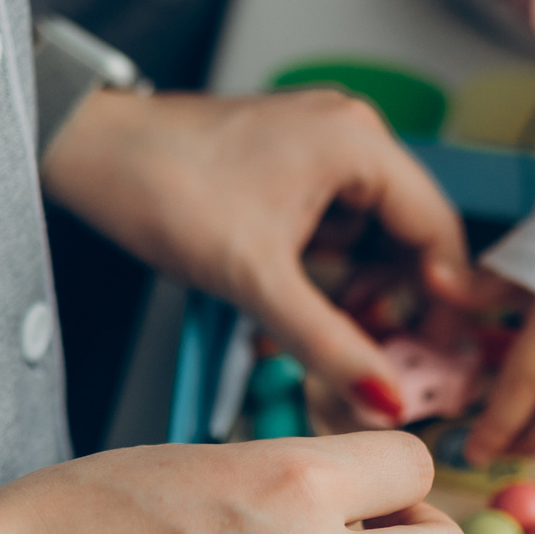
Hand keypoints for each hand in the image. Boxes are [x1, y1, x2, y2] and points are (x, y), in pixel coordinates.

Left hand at [42, 87, 479, 425]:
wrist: (90, 153)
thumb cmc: (164, 188)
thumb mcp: (257, 281)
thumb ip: (330, 344)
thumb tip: (385, 400)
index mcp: (359, 142)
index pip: (436, 230)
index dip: (444, 299)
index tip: (436, 353)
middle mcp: (349, 133)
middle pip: (405, 236)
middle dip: (385, 300)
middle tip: (367, 356)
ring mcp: (318, 145)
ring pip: (364, 239)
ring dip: (344, 292)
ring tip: (304, 333)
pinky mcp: (288, 163)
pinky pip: (327, 228)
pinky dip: (313, 272)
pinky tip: (281, 305)